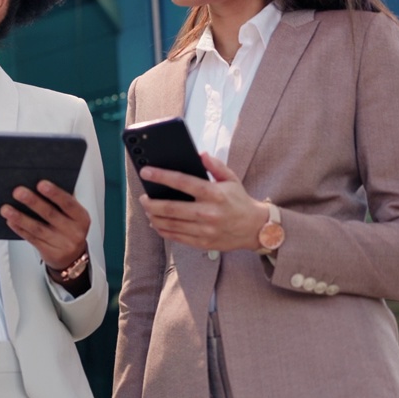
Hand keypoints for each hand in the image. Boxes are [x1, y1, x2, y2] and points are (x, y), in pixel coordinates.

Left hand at [1, 180, 90, 291]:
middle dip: (33, 202)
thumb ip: (61, 201)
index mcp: (81, 217)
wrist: (73, 257)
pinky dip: (20, 229)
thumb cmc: (70, 228)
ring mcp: (61, 244)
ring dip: (20, 217)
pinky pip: (32, 239)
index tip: (41, 183)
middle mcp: (73, 231)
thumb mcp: (73, 215)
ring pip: (38, 229)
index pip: (68, 203)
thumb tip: (38, 184)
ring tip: (6, 209)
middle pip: (50, 214)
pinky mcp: (50, 253)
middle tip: (18, 192)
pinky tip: (11, 221)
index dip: (55, 193)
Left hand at [138, 152, 268, 251]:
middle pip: (171, 208)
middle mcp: (208, 213)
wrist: (255, 228)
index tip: (146, 172)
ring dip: (154, 217)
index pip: (183, 182)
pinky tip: (156, 223)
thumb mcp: (231, 179)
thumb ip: (215, 165)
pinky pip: (176, 237)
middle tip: (143, 197)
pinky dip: (163, 230)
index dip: (161, 176)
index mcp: (214, 194)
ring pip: (170, 224)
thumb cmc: (239, 201)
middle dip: (151, 203)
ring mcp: (205, 230)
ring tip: (148, 209)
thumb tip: (200, 154)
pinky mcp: (202, 243)